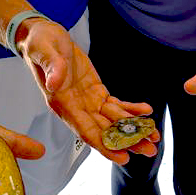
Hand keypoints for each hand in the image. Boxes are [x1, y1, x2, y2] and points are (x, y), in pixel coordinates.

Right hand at [17, 19, 159, 164]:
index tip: (122, 157)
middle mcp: (75, 108)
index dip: (104, 146)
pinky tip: (146, 111)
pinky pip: (115, 105)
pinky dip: (131, 109)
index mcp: (62, 104)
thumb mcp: (43, 50)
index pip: (85, 131)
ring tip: (155, 136)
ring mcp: (86, 102)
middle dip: (128, 142)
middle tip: (150, 150)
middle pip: (105, 132)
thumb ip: (51, 66)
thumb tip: (55, 83)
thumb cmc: (40, 44)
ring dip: (134, 130)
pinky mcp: (95, 92)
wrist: (44, 36)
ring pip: (113, 121)